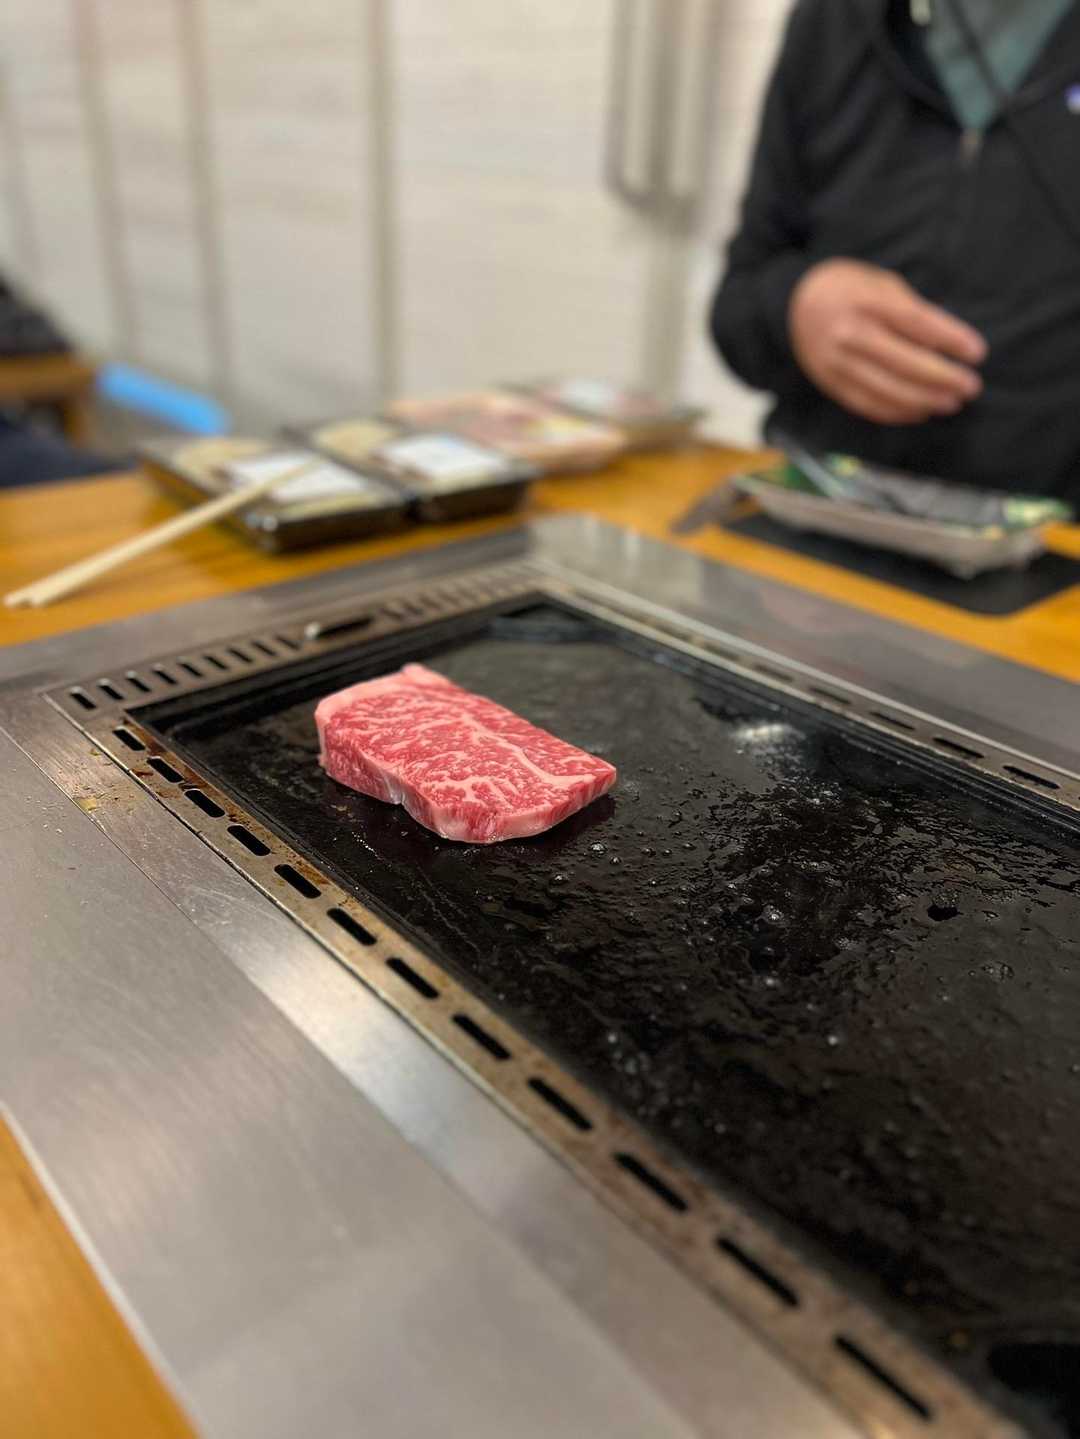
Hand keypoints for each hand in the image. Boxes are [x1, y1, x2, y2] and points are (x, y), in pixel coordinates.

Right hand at [788, 259, 986, 425]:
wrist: (795, 304)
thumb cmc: (850, 289)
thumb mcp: (881, 284)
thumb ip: (911, 310)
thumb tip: (945, 344)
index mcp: (868, 302)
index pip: (916, 324)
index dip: (950, 340)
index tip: (977, 353)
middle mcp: (851, 334)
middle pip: (905, 363)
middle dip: (943, 378)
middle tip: (971, 387)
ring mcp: (838, 363)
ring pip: (888, 390)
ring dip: (925, 400)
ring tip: (952, 403)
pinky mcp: (831, 383)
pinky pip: (868, 405)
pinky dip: (897, 412)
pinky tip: (920, 412)